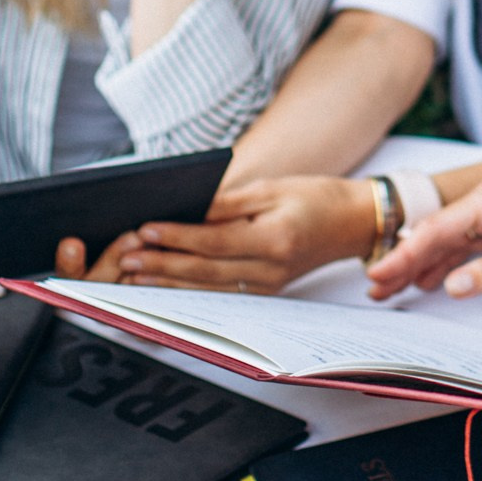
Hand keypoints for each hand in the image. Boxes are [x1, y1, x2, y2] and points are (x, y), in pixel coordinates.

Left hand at [56, 175, 375, 292]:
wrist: (354, 224)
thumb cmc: (317, 197)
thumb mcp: (274, 189)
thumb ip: (230, 202)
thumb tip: (189, 208)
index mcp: (276, 239)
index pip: (216, 241)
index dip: (179, 236)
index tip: (146, 227)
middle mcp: (271, 270)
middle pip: (206, 271)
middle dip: (163, 264)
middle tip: (127, 256)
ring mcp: (268, 286)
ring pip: (208, 287)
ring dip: (169, 281)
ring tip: (135, 273)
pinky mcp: (265, 290)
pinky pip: (221, 290)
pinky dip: (190, 286)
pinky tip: (165, 281)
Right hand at [364, 179, 481, 299]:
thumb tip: (453, 285)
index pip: (438, 229)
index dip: (405, 254)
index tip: (378, 274)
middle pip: (436, 233)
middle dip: (403, 260)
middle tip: (374, 287)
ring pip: (448, 240)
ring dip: (420, 263)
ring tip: (392, 288)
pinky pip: (466, 245)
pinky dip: (445, 263)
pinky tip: (428, 281)